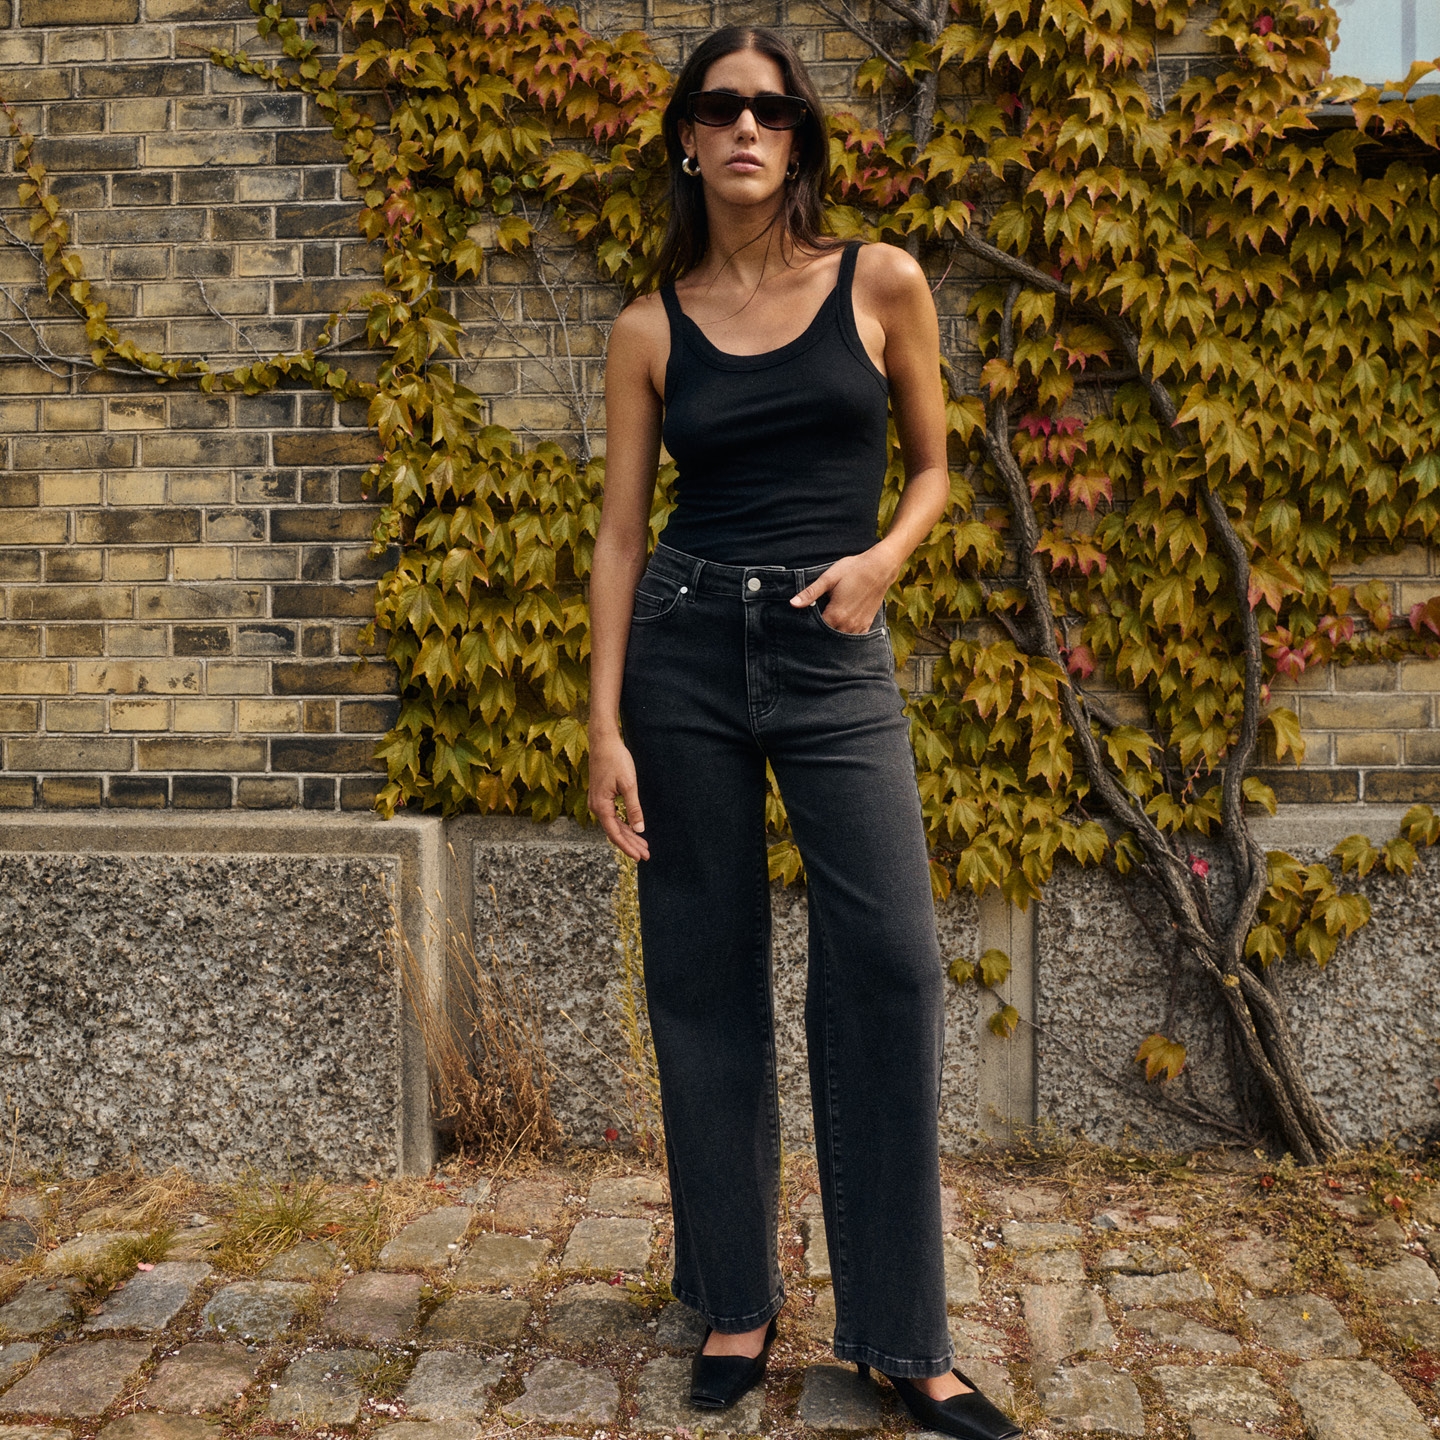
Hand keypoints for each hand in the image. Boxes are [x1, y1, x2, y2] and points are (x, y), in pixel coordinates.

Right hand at [587, 732, 649, 860]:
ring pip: (613, 825)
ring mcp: (597, 802)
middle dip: (631, 844)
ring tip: (643, 845)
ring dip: (628, 836)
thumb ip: (634, 808)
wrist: (603, 742)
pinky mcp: (600, 797)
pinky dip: (623, 825)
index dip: (628, 847)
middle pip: (614, 832)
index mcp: (601, 806)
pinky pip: (612, 817)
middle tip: (646, 855)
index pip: (615, 834)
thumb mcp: (629, 785)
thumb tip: (639, 829)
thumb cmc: (616, 760)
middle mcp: (596, 807)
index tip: (640, 857)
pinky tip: (633, 829)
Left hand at [789, 549, 895, 632]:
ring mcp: (859, 626)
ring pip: (840, 640)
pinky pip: (853, 638)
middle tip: (809, 632)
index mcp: (836, 615)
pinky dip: (845, 636)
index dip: (807, 629)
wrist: (880, 567)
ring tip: (823, 630)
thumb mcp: (829, 578)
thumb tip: (792, 603)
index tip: (800, 627)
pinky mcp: (867, 624)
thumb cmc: (853, 570)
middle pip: (828, 638)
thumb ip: (811, 593)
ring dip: (832, 636)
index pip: (816, 631)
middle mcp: (847, 625)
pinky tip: (839, 630)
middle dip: (818, 635)